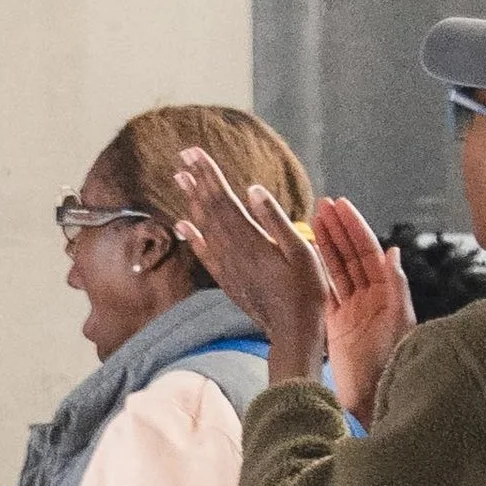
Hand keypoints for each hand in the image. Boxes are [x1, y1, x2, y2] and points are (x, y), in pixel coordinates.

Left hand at [172, 148, 329, 383]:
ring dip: (192, 200)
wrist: (292, 333)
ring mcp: (228, 266)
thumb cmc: (306, 292)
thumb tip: (251, 189)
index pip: (224, 199)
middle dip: (197, 179)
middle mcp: (233, 251)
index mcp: (251, 239)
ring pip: (204, 227)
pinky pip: (205, 253)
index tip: (195, 152)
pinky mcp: (228, 280)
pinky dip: (192, 236)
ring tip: (179, 177)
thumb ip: (274, 219)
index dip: (208, 174)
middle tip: (183, 154)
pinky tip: (183, 223)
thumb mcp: (300, 251)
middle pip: (210, 208)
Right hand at [316, 194, 412, 421]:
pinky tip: (307, 256)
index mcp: (387, 292)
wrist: (378, 398)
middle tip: (322, 205)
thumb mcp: (398, 321)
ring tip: (312, 221)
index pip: (367, 251)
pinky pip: (326, 293)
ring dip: (326, 245)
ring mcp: (353, 310)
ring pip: (337, 270)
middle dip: (338, 229)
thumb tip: (392, 251)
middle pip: (351, 255)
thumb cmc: (392, 363)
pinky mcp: (337, 326)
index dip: (354, 227)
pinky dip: (318, 274)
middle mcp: (371, 297)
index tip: (340, 206)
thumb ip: (395, 286)